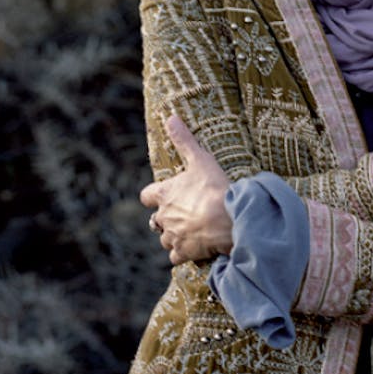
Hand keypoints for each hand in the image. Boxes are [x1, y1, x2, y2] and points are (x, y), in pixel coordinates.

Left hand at [141, 115, 233, 265]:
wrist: (226, 220)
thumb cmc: (213, 188)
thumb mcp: (200, 159)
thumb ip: (184, 140)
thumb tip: (170, 117)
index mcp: (164, 194)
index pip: (146, 196)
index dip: (154, 195)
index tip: (163, 195)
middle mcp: (163, 216)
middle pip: (155, 220)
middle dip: (166, 218)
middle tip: (183, 213)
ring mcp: (172, 236)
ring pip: (164, 239)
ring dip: (173, 235)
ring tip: (190, 231)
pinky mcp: (183, 252)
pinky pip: (176, 256)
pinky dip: (182, 253)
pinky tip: (194, 248)